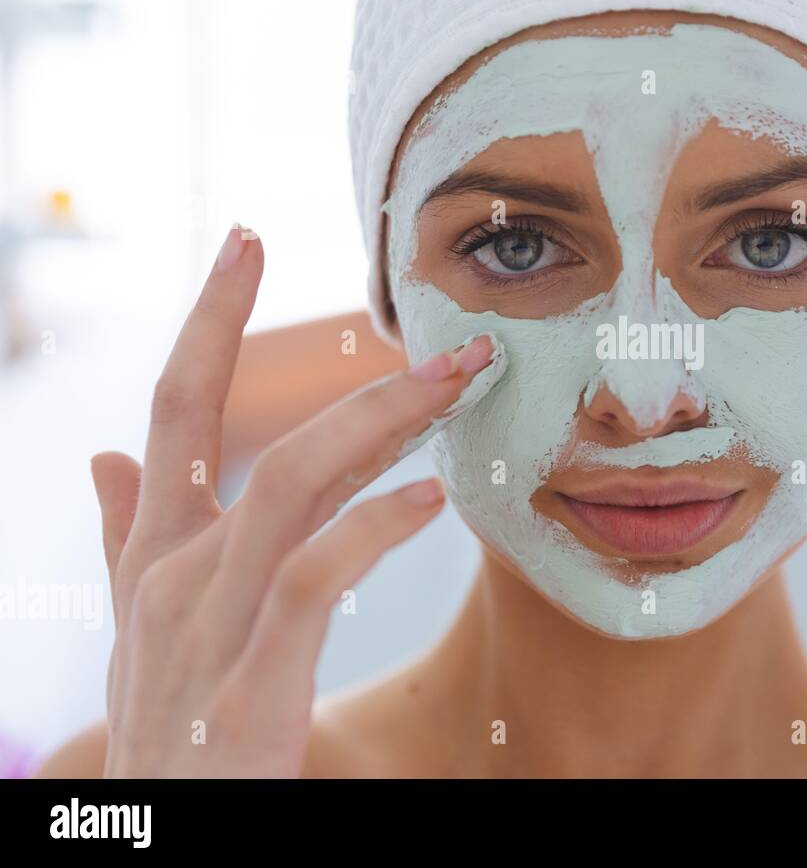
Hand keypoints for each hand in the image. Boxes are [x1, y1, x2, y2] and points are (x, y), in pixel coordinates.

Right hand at [92, 225, 498, 776]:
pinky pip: (311, 579)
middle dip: (362, 383)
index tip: (246, 239)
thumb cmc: (166, 729)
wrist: (153, 845)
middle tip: (454, 339)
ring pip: (292, 489)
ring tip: (460, 390)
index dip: (208, 319)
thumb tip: (107, 460)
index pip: (174, 408)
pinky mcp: (247, 687)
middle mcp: (174, 576)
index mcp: (155, 555)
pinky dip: (373, 529)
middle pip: (264, 441)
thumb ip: (126, 541)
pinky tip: (433, 500)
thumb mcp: (141, 630)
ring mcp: (206, 628)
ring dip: (383, 428)